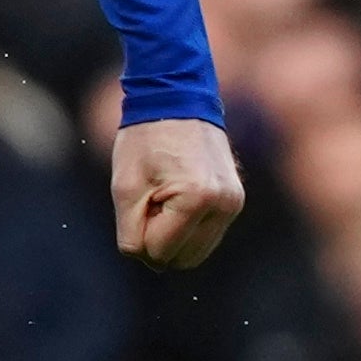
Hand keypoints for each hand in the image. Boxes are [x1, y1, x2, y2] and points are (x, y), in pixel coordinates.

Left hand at [112, 115, 245, 270]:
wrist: (176, 100)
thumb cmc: (145, 140)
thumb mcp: (125, 188)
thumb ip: (131, 234)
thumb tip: (149, 260)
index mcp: (197, 199)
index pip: (158, 253)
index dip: (139, 233)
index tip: (141, 198)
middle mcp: (224, 204)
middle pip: (181, 260)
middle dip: (158, 239)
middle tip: (151, 200)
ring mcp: (234, 203)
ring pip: (196, 253)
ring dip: (174, 235)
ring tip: (165, 196)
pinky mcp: (235, 201)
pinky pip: (207, 236)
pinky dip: (187, 227)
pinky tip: (178, 195)